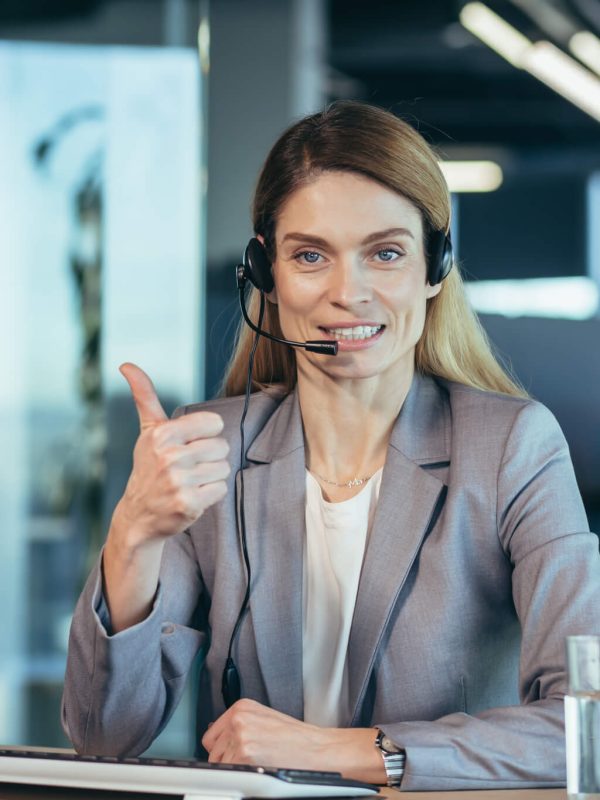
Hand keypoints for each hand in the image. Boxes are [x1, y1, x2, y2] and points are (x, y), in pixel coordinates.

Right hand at [115, 362, 229, 547]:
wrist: (139, 515)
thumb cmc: (149, 467)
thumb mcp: (148, 431)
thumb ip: (145, 396)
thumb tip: (127, 365)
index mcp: (162, 434)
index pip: (214, 423)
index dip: (206, 435)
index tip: (188, 445)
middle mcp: (169, 456)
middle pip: (221, 446)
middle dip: (209, 457)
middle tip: (187, 468)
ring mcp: (179, 481)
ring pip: (223, 468)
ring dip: (211, 477)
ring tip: (189, 482)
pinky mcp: (189, 504)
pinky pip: (221, 489)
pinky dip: (211, 495)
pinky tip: (192, 496)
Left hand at [201, 699, 385, 782]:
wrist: (320, 749)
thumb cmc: (297, 739)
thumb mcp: (264, 720)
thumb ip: (241, 726)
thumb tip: (220, 743)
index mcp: (242, 707)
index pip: (211, 736)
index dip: (222, 750)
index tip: (231, 757)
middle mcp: (238, 719)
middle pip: (213, 752)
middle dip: (228, 761)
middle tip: (251, 763)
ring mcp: (241, 736)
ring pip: (220, 766)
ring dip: (235, 771)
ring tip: (258, 767)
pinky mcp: (246, 755)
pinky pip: (230, 776)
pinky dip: (242, 779)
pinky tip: (259, 773)